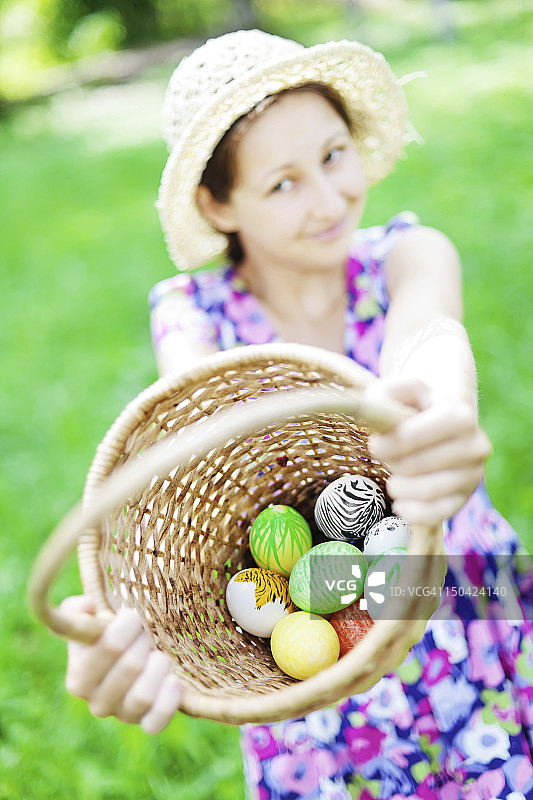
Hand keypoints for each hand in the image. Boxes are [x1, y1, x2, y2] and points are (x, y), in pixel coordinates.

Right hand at [61, 595, 181, 733]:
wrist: (132, 658)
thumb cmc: (110, 635)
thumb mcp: (89, 618)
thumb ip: (76, 610)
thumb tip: (86, 607)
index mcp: (78, 678)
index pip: (110, 646)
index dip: (128, 625)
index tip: (131, 616)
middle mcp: (96, 703)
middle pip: (131, 665)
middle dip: (144, 641)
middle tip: (145, 634)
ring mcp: (122, 716)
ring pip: (143, 695)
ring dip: (158, 665)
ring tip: (158, 654)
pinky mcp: (146, 724)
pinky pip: (156, 722)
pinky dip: (167, 702)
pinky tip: (173, 681)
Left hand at [367, 377, 491, 526]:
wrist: (439, 427)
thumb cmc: (411, 409)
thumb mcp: (396, 392)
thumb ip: (382, 396)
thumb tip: (373, 414)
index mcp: (460, 416)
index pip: (411, 437)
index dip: (386, 444)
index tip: (374, 444)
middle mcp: (475, 446)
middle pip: (414, 465)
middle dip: (391, 463)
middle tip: (385, 458)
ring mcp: (473, 475)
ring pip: (425, 491)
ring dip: (398, 487)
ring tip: (393, 477)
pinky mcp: (464, 500)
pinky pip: (434, 515)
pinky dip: (410, 511)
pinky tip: (401, 500)